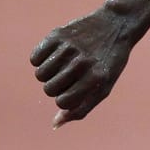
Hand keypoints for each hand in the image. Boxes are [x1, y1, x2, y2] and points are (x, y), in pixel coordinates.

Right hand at [29, 9, 135, 127]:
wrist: (115, 25)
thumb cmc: (108, 63)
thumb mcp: (103, 87)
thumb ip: (81, 109)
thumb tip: (55, 124)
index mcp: (96, 79)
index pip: (63, 102)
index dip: (64, 100)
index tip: (73, 91)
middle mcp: (82, 62)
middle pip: (49, 89)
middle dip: (56, 87)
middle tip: (69, 76)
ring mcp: (69, 47)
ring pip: (40, 75)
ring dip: (47, 74)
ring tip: (61, 65)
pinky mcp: (57, 35)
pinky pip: (34, 59)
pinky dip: (40, 60)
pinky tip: (54, 55)